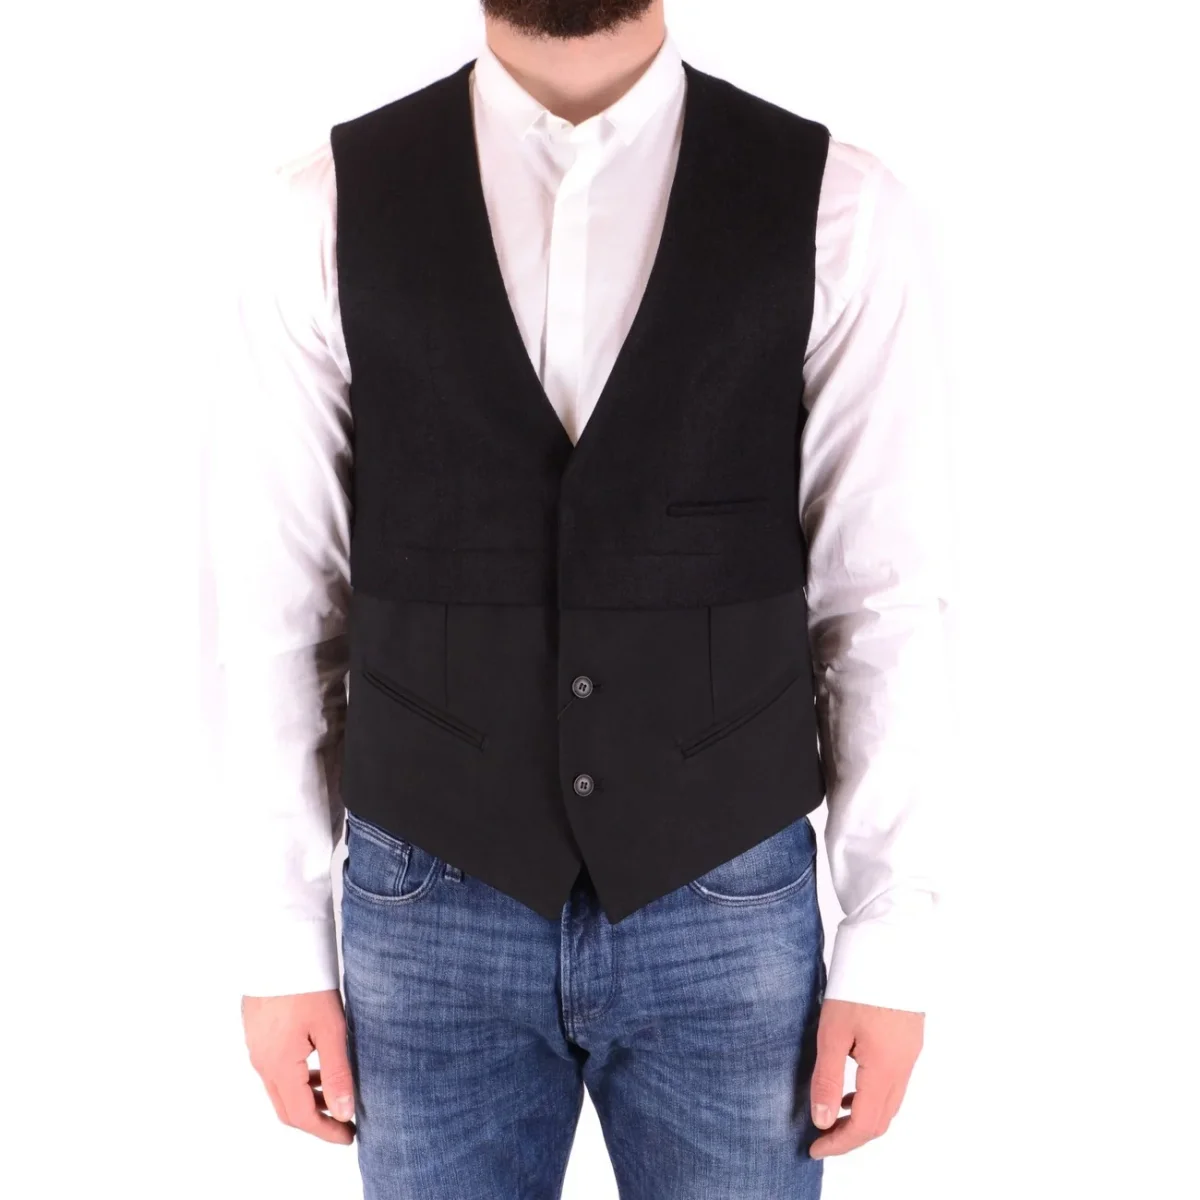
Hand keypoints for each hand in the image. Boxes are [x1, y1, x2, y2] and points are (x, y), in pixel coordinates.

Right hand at [242, 989, 355, 1144]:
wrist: (278, 944)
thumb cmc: (307, 982)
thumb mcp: (330, 1028)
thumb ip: (337, 1072)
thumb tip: (343, 1111)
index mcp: (278, 1065)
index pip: (301, 1116)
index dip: (326, 1131)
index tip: (350, 1136)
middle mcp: (262, 1061)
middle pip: (286, 1107)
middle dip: (316, 1120)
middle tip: (344, 1122)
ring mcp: (257, 1046)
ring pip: (280, 1088)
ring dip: (306, 1098)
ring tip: (336, 1094)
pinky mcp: (258, 1031)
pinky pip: (275, 1068)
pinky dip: (297, 1078)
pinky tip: (317, 1065)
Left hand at [808, 998, 923, 1158]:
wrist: (890, 943)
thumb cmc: (858, 983)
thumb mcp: (833, 1031)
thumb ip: (828, 1079)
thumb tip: (823, 1121)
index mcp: (886, 1068)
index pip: (865, 1125)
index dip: (840, 1143)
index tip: (814, 1148)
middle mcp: (904, 1066)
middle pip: (882, 1119)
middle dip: (852, 1135)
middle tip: (822, 1138)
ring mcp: (911, 1053)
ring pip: (890, 1102)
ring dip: (863, 1116)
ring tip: (832, 1114)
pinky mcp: (909, 1040)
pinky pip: (894, 1082)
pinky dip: (873, 1095)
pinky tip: (851, 1085)